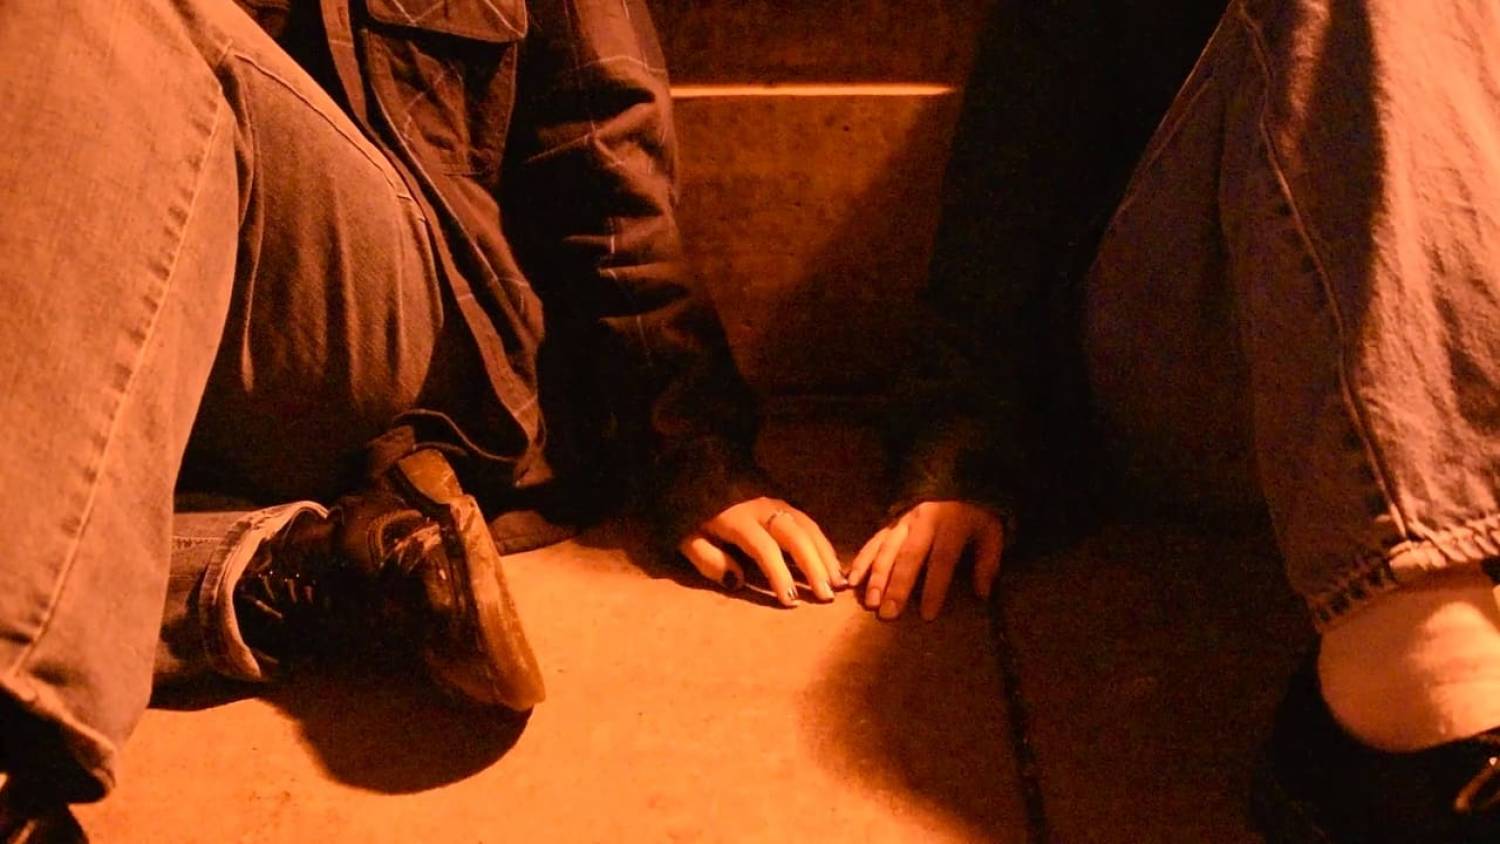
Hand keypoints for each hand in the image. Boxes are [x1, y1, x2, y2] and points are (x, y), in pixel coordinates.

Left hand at [677, 497, 843, 605]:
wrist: (693, 468)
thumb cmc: (688, 510)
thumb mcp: (685, 536)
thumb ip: (708, 559)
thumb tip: (738, 581)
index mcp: (736, 518)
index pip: (764, 548)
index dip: (778, 574)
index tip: (789, 601)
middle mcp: (762, 508)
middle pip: (795, 535)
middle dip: (813, 566)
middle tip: (826, 596)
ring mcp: (775, 502)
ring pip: (808, 527)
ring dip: (825, 555)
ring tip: (838, 584)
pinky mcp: (782, 501)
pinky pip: (809, 521)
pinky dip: (823, 543)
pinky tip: (832, 563)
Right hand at [848, 500, 1004, 620]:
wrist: (957, 475)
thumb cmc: (975, 512)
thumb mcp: (991, 532)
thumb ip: (987, 562)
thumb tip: (982, 594)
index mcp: (951, 525)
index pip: (941, 560)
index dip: (934, 588)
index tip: (927, 615)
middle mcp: (923, 522)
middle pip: (908, 557)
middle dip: (897, 586)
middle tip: (888, 614)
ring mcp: (903, 520)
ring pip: (887, 549)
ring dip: (876, 576)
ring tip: (870, 602)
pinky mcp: (890, 521)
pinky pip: (873, 541)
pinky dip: (862, 559)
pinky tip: (852, 579)